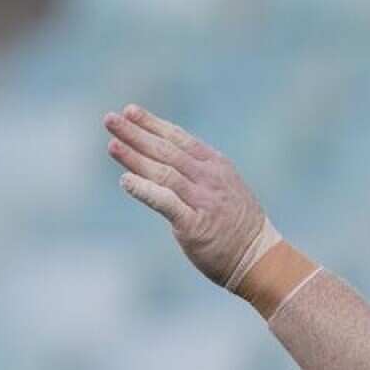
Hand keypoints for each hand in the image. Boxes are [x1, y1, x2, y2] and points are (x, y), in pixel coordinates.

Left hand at [104, 105, 269, 288]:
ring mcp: (203, 200)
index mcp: (216, 165)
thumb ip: (198, 172)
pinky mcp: (195, 225)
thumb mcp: (225, 187)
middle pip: (166, 150)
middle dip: (136, 133)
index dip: (153, 124)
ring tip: (112, 145)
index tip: (129, 111)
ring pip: (163, 172)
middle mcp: (209, 178)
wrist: (260, 258)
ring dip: (135, 157)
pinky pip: (165, 202)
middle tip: (110, 119)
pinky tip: (125, 181)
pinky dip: (144, 190)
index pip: (179, 138)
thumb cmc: (237, 225)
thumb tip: (166, 160)